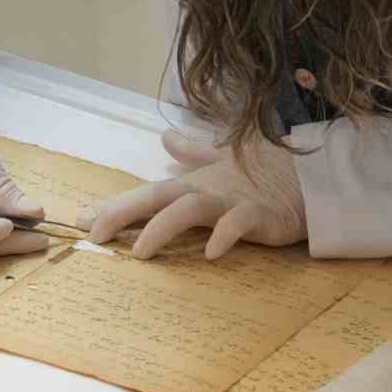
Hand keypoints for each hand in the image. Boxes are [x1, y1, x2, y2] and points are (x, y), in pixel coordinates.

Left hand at [80, 131, 305, 258]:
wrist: (311, 174)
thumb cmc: (266, 169)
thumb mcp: (224, 158)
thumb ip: (194, 152)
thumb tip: (166, 138)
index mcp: (194, 182)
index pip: (147, 193)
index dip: (114, 205)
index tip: (80, 219)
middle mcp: (205, 191)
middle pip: (156, 198)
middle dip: (122, 213)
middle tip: (92, 232)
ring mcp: (230, 202)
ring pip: (189, 210)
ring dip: (162, 228)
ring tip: (139, 252)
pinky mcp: (259, 215)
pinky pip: (239, 225)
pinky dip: (224, 236)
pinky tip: (211, 253)